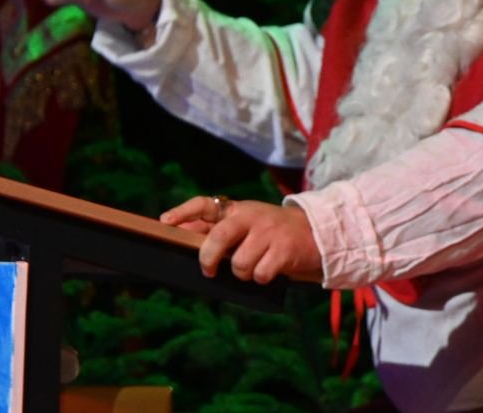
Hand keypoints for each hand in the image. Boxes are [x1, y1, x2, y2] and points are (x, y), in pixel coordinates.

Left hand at [161, 196, 322, 283]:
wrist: (317, 234)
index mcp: (239, 209)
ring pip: (239, 263)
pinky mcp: (284, 249)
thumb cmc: (273, 233)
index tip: (165, 222)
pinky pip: (260, 273)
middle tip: (209, 270)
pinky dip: (261, 278)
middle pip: (219, 237)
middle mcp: (253, 216)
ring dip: (243, 273)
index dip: (184, 211)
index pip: (206, 204)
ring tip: (254, 267)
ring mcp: (269, 232)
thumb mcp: (247, 224)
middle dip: (209, 258)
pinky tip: (270, 270)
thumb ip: (217, 228)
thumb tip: (182, 232)